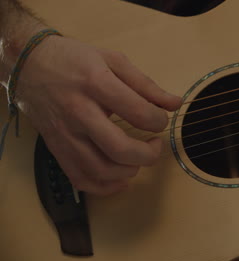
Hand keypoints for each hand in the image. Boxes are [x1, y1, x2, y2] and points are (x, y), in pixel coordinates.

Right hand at [15, 36, 181, 194]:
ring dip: (129, 171)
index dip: (158, 121)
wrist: (28, 65)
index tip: (160, 120)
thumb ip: (146, 84)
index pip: (137, 112)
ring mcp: (65, 134)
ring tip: (138, 159)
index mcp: (96, 84)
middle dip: (148, 154)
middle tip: (155, 145)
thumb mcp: (113, 61)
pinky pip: (81, 179)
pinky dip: (105, 187)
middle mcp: (78, 112)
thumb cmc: (75, 60)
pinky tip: (121, 179)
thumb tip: (176, 103)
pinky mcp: (56, 149)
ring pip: (100, 170)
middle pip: (119, 149)